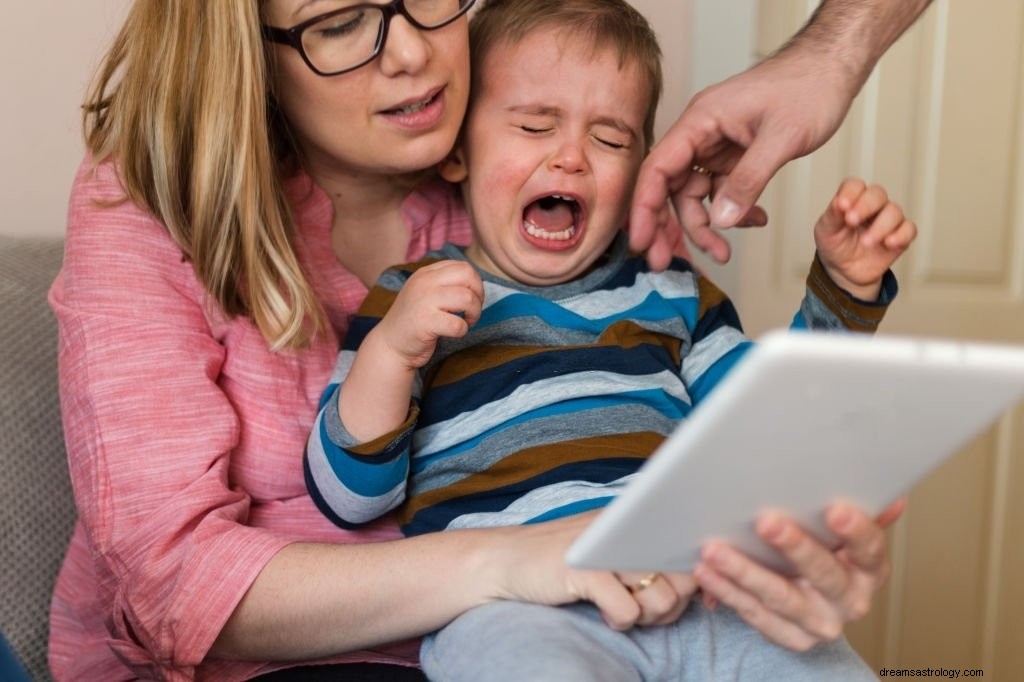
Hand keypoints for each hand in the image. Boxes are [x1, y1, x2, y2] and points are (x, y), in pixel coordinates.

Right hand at [373, 260, 483, 369]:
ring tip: (466, 322)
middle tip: (472, 311)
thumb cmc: (415, 320)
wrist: (389, 345)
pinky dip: (462, 330)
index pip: (463, 267)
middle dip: (478, 296)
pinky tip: (454, 333)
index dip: (475, 284)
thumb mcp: (425, 293)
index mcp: (426, 273)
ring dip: (474, 313)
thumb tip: (476, 283)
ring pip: (467, 298)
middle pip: (468, 276)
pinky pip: (458, 324)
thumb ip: (445, 283)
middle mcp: (424, 282)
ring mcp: (423, 301)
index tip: (470, 300)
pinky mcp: (424, 322)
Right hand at [486, 514, 696, 630]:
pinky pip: (627, 611)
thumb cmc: (560, 561)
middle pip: (683, 578)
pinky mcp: (587, 570)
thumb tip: (695, 583)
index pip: (688, 549)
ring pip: (661, 597)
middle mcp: (626, 526)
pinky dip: (618, 620)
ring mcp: (607, 547)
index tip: (685, 596)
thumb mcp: (608, 551)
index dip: (694, 580)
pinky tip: (602, 611)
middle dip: (669, 604)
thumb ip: (645, 557)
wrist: (502, 561)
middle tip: (641, 606)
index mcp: (635, 518)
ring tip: (620, 608)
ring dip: (645, 615)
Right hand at [630, 50, 856, 267]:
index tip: (641, 240)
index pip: (658, 168)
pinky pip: (721, 192)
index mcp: (700, 121)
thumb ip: (749, 180)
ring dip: (706, 227)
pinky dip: (734, 212)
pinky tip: (755, 221)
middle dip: (669, 226)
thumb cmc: (808, 87)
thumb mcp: (782, 137)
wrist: (831, 70)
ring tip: (723, 253)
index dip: (644, 207)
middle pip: (670, 188)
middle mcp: (701, 135)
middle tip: (665, 262)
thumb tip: (720, 220)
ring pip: (695, 196)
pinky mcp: (733, 157)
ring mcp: (716, 147)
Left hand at [692, 499, 904, 650]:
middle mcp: (849, 600)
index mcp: (869, 570)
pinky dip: (727, 590)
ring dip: (745, 571)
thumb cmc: (830, 556)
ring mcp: (818, 622)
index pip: (868, 549)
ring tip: (715, 550)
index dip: (856, 531)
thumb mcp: (847, 536)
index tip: (836, 510)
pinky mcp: (789, 637)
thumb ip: (862, 514)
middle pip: (823, 573)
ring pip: (780, 597)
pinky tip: (706, 571)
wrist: (819, 607)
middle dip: (795, 547)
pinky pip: (753, 613)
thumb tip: (889, 495)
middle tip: (767, 522)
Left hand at [815, 178, 916, 299]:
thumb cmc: (835, 245)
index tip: (842, 206)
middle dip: (866, 206)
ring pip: (894, 211)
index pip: (855, 186)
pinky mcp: (900, 236)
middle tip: (852, 221)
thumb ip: (832, 215)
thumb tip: (839, 201)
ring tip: (866, 243)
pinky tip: (888, 243)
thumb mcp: (826, 231)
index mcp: (853, 200)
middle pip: (877, 194)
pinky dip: (901, 235)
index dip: (850, 192)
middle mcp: (873, 206)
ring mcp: (888, 220)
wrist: (844, 271)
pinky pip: (909, 229)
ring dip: (880, 226)